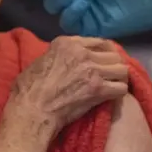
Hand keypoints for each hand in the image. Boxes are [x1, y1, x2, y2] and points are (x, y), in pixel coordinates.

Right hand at [0, 36, 127, 151]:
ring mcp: (91, 70)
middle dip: (113, 65)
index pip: (98, 41)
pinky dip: (118, 93)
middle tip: (109, 75)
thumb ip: (58, 54)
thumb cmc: (29, 87)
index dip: (103, 52)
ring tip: (112, 85)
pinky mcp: (98, 89)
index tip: (102, 61)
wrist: (33, 109)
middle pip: (113, 54)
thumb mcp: (41, 60)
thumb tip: (64, 58)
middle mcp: (81, 52)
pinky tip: (111, 96)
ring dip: (118, 78)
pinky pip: (122, 88)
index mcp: (65, 43)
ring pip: (122, 69)